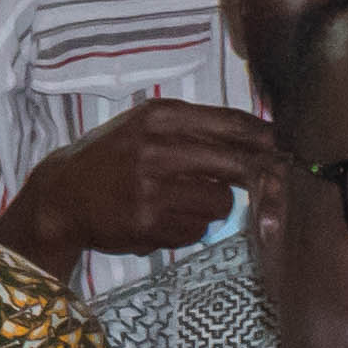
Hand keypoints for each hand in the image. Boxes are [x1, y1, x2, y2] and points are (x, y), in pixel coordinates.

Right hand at [0, 99, 280, 275]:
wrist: (61, 195)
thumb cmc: (112, 157)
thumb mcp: (147, 126)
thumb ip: (197, 128)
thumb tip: (264, 138)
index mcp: (159, 117)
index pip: (232, 124)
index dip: (266, 139)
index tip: (286, 148)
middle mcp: (155, 148)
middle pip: (236, 164)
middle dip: (256, 176)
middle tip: (267, 183)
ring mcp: (150, 188)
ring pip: (221, 203)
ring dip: (215, 208)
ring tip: (184, 203)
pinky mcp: (147, 223)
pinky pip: (197, 230)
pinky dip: (190, 229)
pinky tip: (163, 220)